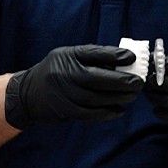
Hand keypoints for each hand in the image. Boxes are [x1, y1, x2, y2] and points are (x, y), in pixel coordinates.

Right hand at [5, 45, 143, 128]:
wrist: (28, 93)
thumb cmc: (57, 70)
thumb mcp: (70, 55)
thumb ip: (94, 56)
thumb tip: (124, 60)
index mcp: (68, 56)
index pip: (93, 54)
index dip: (114, 56)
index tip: (132, 57)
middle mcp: (65, 74)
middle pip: (97, 79)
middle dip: (122, 81)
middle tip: (139, 83)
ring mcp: (64, 94)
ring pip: (96, 98)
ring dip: (118, 98)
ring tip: (133, 95)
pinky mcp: (65, 111)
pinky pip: (90, 113)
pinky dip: (107, 112)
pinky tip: (120, 109)